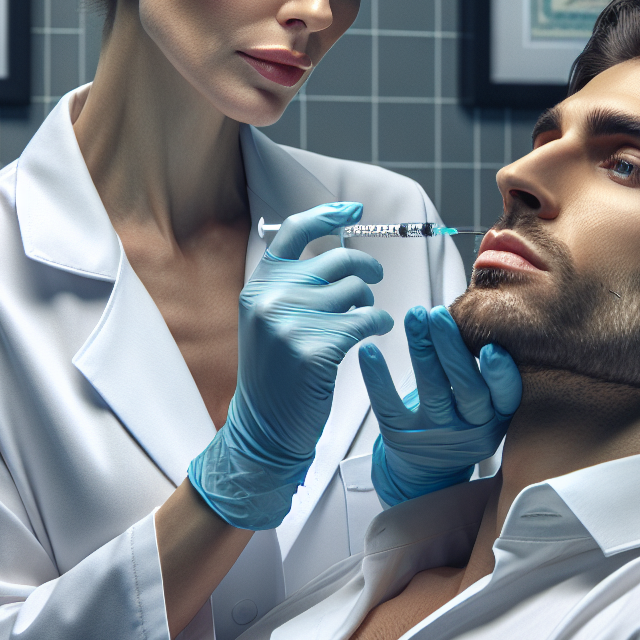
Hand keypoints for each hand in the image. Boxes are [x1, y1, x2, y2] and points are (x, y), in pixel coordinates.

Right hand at [188, 202, 393, 529]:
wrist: (264, 428)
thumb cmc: (276, 373)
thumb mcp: (268, 319)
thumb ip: (293, 284)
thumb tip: (339, 252)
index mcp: (260, 284)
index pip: (294, 231)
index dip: (328, 215)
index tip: (354, 212)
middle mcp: (271, 297)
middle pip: (337, 259)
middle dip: (365, 266)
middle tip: (374, 277)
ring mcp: (291, 323)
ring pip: (356, 290)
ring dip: (370, 299)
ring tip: (367, 315)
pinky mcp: (315, 349)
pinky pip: (366, 319)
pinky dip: (379, 321)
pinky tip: (379, 328)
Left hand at [358, 305, 521, 506]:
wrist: (430, 468)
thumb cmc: (461, 415)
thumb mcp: (486, 399)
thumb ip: (488, 365)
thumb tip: (483, 309)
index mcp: (496, 414)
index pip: (506, 396)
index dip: (500, 375)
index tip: (490, 348)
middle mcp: (471, 427)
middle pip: (467, 390)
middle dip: (452, 349)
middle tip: (438, 314)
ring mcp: (436, 434)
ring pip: (432, 393)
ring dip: (422, 351)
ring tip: (414, 316)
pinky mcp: (401, 436)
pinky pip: (389, 407)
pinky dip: (377, 379)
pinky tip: (369, 351)